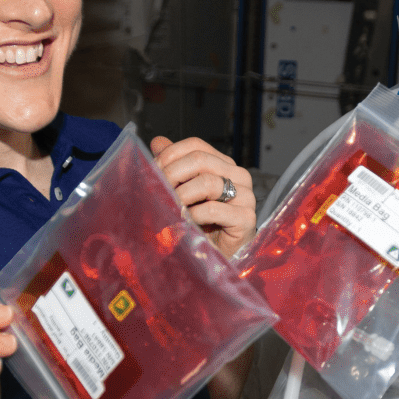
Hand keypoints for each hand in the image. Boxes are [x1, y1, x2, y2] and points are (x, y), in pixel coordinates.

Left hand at [152, 135, 257, 257]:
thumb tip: (157, 142)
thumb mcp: (184, 192)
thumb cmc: (202, 225)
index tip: (152, 171)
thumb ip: (174, 166)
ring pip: (208, 182)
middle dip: (172, 174)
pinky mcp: (246, 219)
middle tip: (157, 190)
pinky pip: (213, 210)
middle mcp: (238, 176)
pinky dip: (193, 215)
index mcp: (223, 165)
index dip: (170, 155)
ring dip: (181, 196)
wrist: (218, 257)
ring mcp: (245, 196)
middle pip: (200, 160)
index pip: (195, 145)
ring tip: (170, 208)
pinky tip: (185, 221)